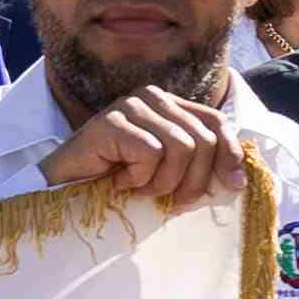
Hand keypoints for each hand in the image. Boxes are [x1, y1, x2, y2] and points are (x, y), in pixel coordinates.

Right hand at [38, 88, 236, 205]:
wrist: (61, 192)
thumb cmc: (114, 184)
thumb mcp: (166, 174)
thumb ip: (197, 166)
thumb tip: (238, 179)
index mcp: (169, 105)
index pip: (216, 122)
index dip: (229, 154)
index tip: (234, 186)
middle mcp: (152, 98)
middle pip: (202, 140)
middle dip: (192, 180)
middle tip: (169, 201)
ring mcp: (130, 106)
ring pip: (181, 148)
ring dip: (162, 182)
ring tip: (138, 188)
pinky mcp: (111, 121)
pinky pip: (150, 153)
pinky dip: (138, 178)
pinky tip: (118, 181)